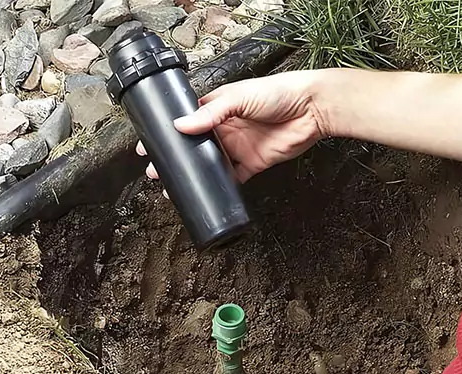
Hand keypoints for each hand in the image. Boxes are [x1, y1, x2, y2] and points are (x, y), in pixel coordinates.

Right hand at [136, 71, 327, 183]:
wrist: (312, 110)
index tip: (149, 142)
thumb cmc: (280, 93)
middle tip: (155, 169)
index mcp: (219, 107)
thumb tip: (182, 125)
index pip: (188, 119)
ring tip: (172, 185)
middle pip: (194, 145)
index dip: (169, 130)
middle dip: (174, 157)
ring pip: (209, 165)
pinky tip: (204, 192)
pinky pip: (232, 179)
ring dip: (192, 174)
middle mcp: (226, 128)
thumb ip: (211, 113)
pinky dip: (219, 186)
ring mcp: (238, 147)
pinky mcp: (252, 164)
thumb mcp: (240, 97)